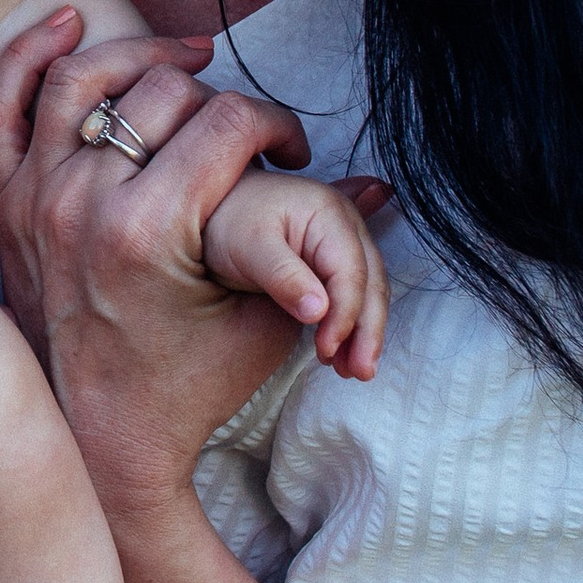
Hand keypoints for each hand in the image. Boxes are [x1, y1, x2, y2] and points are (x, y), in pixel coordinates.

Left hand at [0, 14, 318, 517]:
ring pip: (81, 77)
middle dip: (221, 99)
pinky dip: (30, 53)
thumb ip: (321, 249)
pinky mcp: (8, 199)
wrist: (95, 442)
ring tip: (188, 60)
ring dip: (140, 54)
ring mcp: (35, 194)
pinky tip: (71, 23)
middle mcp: (81, 199)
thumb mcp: (262, 323)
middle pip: (162, 92)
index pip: (227, 123)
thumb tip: (381, 187)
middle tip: (248, 135)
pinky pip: (4, 104)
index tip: (293, 150)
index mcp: (148, 229)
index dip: (275, 125)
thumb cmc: (185, 388)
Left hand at [201, 170, 390, 381]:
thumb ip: (283, 276)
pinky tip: (344, 353)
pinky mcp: (334, 263)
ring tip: (353, 371)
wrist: (213, 209)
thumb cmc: (228, 221)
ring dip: (364, 334)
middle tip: (359, 373)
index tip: (328, 348)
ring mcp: (343, 243)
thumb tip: (320, 311)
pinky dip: (353, 326)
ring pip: (368, 293)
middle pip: (370, 283)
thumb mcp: (247, 246)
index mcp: (328, 213)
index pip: (350, 272)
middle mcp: (345, 225)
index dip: (345, 315)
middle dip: (367, 331)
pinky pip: (355, 296)